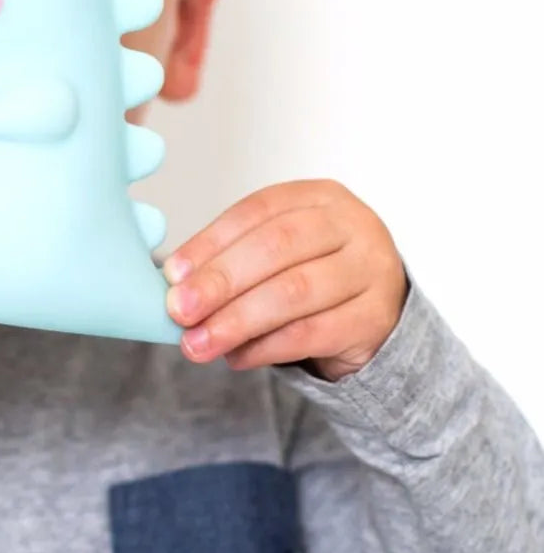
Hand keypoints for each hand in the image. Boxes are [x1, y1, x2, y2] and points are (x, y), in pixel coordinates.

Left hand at [162, 180, 407, 380]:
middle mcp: (352, 225)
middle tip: (179, 310)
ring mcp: (371, 271)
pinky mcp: (376, 319)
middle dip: (220, 280)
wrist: (379, 314)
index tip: (173, 273)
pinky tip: (237, 356)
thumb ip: (235, 259)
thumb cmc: (315, 274)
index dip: (211, 242)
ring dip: (237, 320)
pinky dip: (267, 347)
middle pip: (276, 247)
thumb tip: (176, 282)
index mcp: (319, 197)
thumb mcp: (280, 252)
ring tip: (199, 342)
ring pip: (294, 292)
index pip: (257, 211)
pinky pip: (313, 333)